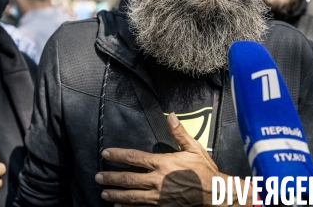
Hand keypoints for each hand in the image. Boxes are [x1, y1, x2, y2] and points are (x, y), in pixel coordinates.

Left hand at [96, 113, 238, 206]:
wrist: (214, 194)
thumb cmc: (204, 170)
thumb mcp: (194, 148)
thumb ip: (179, 133)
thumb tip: (170, 115)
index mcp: (163, 163)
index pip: (135, 158)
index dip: (118, 156)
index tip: (105, 154)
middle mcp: (157, 180)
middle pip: (129, 179)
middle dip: (111, 177)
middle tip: (98, 176)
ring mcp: (158, 196)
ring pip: (131, 196)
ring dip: (116, 193)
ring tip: (103, 192)